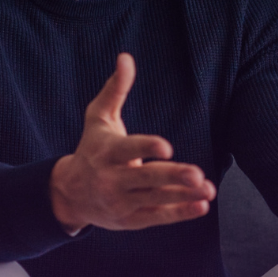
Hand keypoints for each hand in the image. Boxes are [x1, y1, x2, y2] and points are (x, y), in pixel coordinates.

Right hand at [49, 53, 215, 233]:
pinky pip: (158, 216)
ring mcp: (122, 201)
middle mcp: (113, 179)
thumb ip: (115, 90)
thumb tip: (126, 57)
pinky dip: (180, 213)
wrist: (69, 193)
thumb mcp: (98, 119)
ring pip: (155, 199)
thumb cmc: (91, 149)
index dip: (146, 147)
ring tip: (208, 189)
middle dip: (172, 177)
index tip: (167, 146)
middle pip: (146, 178)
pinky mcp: (131, 219)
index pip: (128, 150)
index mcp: (107, 152)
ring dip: (183, 196)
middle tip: (197, 174)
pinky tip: (202, 206)